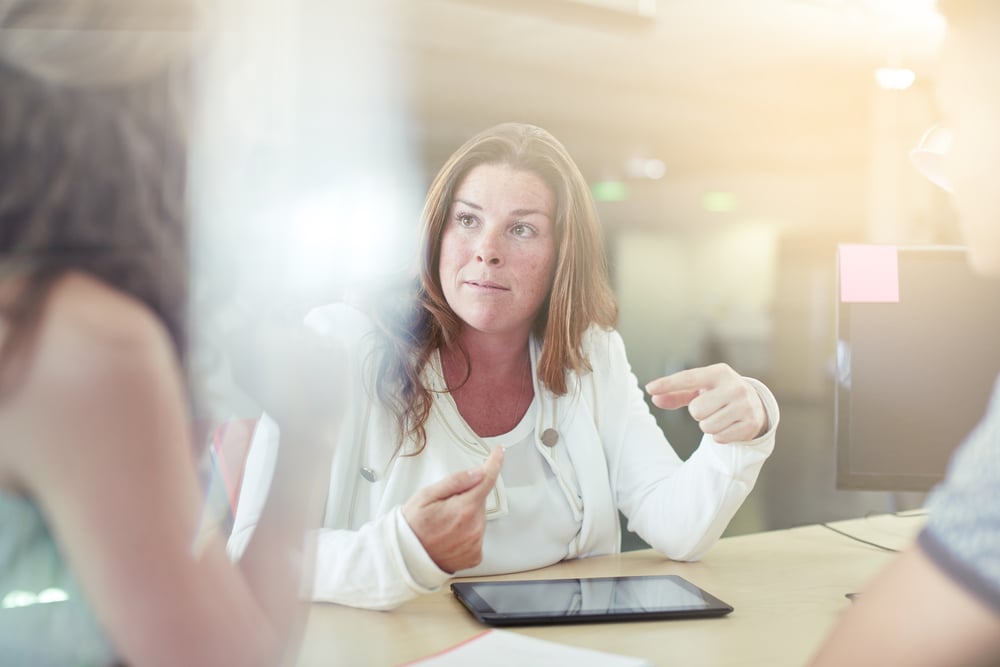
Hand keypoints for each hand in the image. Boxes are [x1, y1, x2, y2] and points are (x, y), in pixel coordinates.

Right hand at [401, 447, 503, 572]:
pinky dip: (467, 532)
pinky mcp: (475, 555)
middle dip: (467, 497)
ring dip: (467, 516)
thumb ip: (454, 482)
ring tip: (444, 524)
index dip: (494, 463)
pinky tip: (450, 535)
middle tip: (444, 506)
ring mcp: (476, 542)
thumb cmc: (412, 527)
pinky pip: (477, 535)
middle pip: (480, 500)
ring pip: (479, 518)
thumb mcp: (426, 495)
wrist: (406, 558)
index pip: (487, 479)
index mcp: (463, 508)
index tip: (499, 453)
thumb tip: (477, 473)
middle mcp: (474, 527)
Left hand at [645, 363, 766, 443]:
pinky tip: (729, 425)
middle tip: (711, 407)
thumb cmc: (719, 394)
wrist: (755, 404)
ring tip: (720, 416)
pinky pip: (718, 438)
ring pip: (707, 426)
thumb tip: (655, 398)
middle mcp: (735, 386)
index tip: (649, 388)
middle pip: (696, 410)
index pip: (688, 378)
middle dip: (698, 413)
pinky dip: (719, 435)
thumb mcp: (700, 389)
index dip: (667, 384)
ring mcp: (745, 406)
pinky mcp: (750, 424)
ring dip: (708, 425)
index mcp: (719, 373)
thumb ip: (676, 393)